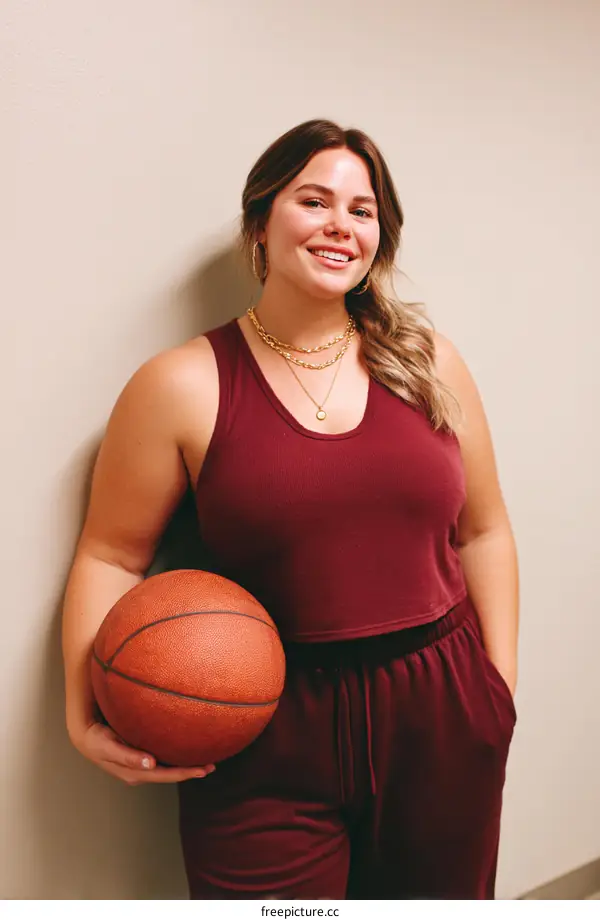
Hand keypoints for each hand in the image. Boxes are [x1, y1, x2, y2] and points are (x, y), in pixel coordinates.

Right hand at [69, 720, 214, 784]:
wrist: (85, 736)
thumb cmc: (97, 740)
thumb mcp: (108, 747)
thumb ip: (128, 756)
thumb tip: (151, 764)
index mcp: (135, 774)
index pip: (166, 776)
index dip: (185, 773)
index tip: (203, 770)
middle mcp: (141, 772)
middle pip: (171, 774)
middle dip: (191, 771)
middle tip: (212, 765)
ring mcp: (141, 766)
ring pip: (168, 768)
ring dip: (186, 765)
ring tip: (206, 760)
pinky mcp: (141, 758)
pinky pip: (163, 759)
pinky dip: (176, 757)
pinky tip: (187, 751)